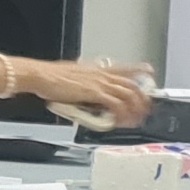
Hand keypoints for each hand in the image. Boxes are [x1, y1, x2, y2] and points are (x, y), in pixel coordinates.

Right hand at [20, 57, 154, 126]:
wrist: (40, 76)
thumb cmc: (49, 77)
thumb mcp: (70, 77)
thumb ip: (81, 84)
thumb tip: (82, 94)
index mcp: (96, 70)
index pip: (123, 68)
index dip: (138, 69)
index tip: (148, 71)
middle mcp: (102, 75)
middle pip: (131, 85)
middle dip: (142, 98)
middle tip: (145, 109)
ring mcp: (100, 83)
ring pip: (128, 94)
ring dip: (135, 108)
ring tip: (137, 120)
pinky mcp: (95, 93)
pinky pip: (116, 105)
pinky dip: (122, 114)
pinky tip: (121, 121)